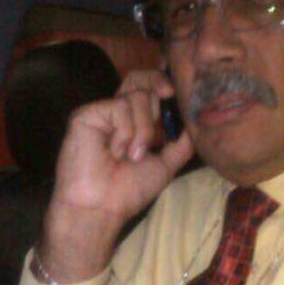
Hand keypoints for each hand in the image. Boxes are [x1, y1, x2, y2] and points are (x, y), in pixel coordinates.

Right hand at [39, 69, 193, 282]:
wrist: (102, 207)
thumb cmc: (130, 190)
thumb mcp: (166, 163)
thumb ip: (182, 142)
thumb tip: (197, 121)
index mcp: (135, 120)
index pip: (149, 88)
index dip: (163, 81)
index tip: (177, 89)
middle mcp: (118, 111)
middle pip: (139, 76)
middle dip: (159, 86)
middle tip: (167, 101)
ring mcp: (102, 111)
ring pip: (138, 96)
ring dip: (145, 130)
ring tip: (133, 155)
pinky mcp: (87, 113)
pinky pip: (120, 107)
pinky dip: (126, 133)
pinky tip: (114, 152)